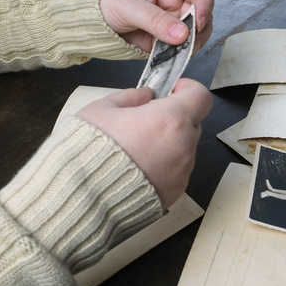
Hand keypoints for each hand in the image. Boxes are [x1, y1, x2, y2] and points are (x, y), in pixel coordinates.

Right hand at [76, 80, 212, 207]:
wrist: (84, 196)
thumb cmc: (92, 149)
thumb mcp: (102, 109)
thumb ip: (130, 97)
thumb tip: (147, 96)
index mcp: (171, 120)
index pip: (200, 97)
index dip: (189, 89)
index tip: (173, 90)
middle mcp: (184, 146)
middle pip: (192, 124)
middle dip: (174, 118)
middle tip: (146, 122)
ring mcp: (182, 172)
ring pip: (183, 149)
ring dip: (168, 144)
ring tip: (136, 150)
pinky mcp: (176, 192)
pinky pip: (176, 171)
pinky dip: (163, 166)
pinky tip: (137, 170)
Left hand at [100, 0, 213, 52]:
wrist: (90, 18)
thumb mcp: (127, 5)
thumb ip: (154, 20)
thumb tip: (180, 34)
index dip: (204, 4)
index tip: (197, 22)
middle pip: (203, 13)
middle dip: (198, 30)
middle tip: (186, 41)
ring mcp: (175, 19)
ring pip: (197, 33)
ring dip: (190, 44)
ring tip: (174, 49)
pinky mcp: (169, 37)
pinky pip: (182, 47)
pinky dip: (179, 54)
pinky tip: (169, 55)